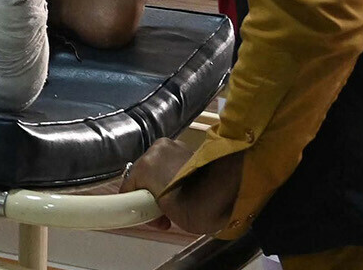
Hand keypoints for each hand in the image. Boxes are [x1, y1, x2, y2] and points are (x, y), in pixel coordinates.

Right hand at [121, 137, 239, 235]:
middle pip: (144, 175)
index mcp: (145, 165)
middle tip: (165, 214)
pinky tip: (189, 190)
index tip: (150, 217)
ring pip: (159, 168)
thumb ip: (151, 206)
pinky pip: (174, 164)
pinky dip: (176, 176)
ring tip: (180, 203)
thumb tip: (152, 208)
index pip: (128, 186)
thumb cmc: (198, 205)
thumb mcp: (168, 213)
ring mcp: (175, 145)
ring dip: (164, 185)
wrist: (234, 189)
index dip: (136, 204)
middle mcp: (157, 149)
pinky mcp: (190, 147)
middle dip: (152, 193)